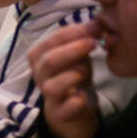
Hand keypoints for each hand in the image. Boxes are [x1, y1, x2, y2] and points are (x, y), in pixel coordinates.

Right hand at [28, 20, 101, 137]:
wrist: (72, 111)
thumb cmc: (74, 77)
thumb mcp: (78, 56)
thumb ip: (84, 41)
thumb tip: (98, 23)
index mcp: (39, 56)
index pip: (50, 41)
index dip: (71, 33)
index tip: (93, 28)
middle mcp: (39, 74)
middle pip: (49, 60)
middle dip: (72, 50)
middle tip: (94, 43)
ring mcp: (47, 95)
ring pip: (52, 84)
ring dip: (71, 76)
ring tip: (87, 71)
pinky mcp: (58, 114)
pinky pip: (63, 108)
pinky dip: (74, 102)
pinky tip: (83, 98)